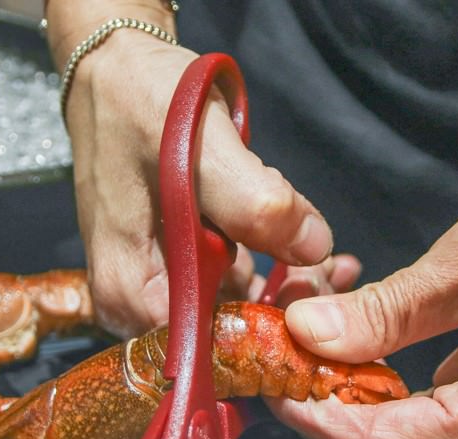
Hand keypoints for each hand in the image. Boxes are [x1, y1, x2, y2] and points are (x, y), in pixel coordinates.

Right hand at [47, 1, 332, 337]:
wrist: (120, 67)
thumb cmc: (140, 104)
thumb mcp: (197, 149)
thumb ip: (255, 203)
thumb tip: (315, 248)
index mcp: (131, 291)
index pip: (206, 351)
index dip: (268, 338)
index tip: (319, 306)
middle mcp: (140, 301)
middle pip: (225, 331)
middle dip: (286, 307)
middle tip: (337, 274)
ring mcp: (162, 280)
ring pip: (236, 303)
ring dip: (287, 284)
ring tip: (336, 264)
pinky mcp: (183, 259)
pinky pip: (236, 275)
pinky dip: (273, 262)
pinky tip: (311, 248)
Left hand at [266, 127, 457, 438]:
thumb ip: (386, 310)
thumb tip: (307, 334)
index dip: (315, 417)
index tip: (269, 378)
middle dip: (327, 419)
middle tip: (283, 364)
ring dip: (354, 408)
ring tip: (315, 351)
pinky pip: (440, 426)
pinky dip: (390, 397)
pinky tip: (363, 351)